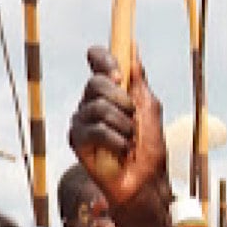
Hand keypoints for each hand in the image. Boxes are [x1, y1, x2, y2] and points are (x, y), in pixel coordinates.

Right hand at [69, 45, 165, 209]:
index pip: (96, 59)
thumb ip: (138, 79)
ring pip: (98, 107)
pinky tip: (121, 151)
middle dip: (122, 101)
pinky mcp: (76, 140)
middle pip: (96, 82)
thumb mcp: (149, 106)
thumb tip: (132, 45)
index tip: (120, 74)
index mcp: (109, 89)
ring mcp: (82, 120)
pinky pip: (95, 130)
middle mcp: (91, 101)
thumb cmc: (150, 147)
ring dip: (124, 126)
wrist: (146, 181)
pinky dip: (116, 141)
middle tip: (132, 119)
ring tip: (129, 140)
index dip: (104, 58)